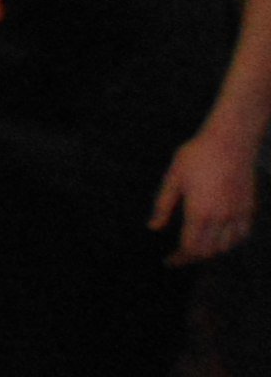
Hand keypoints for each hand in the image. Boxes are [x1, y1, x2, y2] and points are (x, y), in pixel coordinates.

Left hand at [150, 127, 260, 264]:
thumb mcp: (174, 178)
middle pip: (208, 251)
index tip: (169, 261)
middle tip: (179, 255)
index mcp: (200, 212)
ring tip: (197, 247)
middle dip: (193, 257)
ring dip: (211, 251)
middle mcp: (221, 218)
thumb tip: (154, 227)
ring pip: (226, 246)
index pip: (191, 247)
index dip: (179, 258)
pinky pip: (242, 234)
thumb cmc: (197, 156)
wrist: (231, 141)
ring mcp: (238, 214)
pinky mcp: (249, 208)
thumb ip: (163, 205)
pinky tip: (220, 237)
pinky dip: (230, 241)